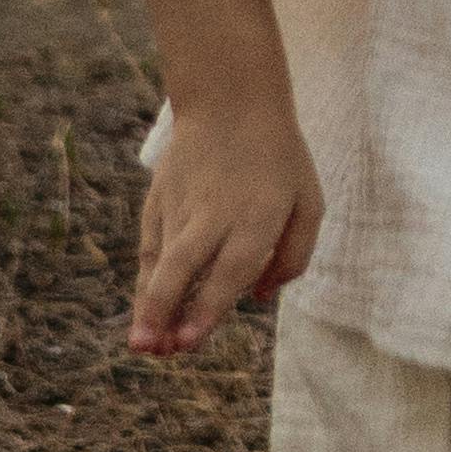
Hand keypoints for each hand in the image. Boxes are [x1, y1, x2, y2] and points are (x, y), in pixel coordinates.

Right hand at [133, 108, 321, 362]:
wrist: (229, 102)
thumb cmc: (278, 160)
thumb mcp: (308, 201)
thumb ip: (294, 255)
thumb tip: (259, 299)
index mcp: (257, 215)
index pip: (229, 268)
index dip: (208, 307)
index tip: (190, 341)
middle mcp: (214, 215)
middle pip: (184, 266)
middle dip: (166, 310)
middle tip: (155, 349)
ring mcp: (181, 207)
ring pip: (161, 263)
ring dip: (150, 307)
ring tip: (142, 345)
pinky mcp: (158, 202)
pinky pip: (150, 248)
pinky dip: (145, 282)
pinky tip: (145, 314)